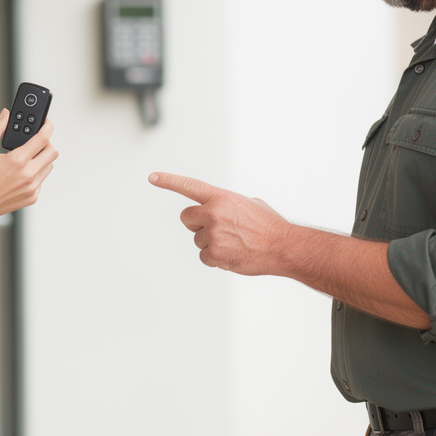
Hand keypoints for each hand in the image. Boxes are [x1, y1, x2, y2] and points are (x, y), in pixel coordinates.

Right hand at [0, 109, 57, 223]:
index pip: (43, 138)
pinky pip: (41, 179)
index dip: (47, 126)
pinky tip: (21, 172)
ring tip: (25, 157)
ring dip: (42, 158)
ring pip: (49, 166)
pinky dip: (36, 173)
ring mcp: (31, 188)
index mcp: (16, 161)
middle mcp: (28, 175)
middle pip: (52, 152)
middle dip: (47, 142)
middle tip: (36, 140)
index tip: (46, 122)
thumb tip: (5, 114)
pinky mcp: (32, 197)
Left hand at [148, 172, 287, 275]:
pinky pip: (204, 257)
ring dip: (211, 242)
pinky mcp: (214, 254)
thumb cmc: (268, 225)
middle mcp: (213, 213)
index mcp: (221, 197)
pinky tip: (233, 254)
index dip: (169, 181)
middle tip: (217, 228)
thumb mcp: (248, 203)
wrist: (282, 247)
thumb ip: (226, 204)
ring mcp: (212, 235)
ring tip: (234, 242)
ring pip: (197, 239)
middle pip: (186, 218)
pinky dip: (216, 258)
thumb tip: (218, 210)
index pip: (189, 186)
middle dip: (196, 223)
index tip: (152, 177)